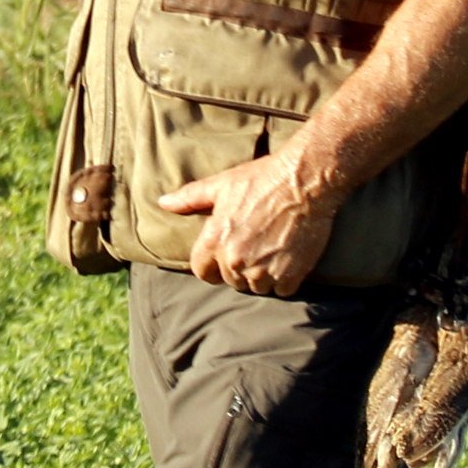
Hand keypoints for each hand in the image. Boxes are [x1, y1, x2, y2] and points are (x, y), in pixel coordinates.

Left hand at [157, 148, 335, 294]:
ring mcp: (263, 270)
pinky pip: (283, 290)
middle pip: (232, 281)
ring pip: (257, 287)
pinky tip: (290, 258)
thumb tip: (163, 203)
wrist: (304, 180)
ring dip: (264, 276)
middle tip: (256, 247)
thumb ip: (190, 198)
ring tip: (273, 251)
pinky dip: (287, 279)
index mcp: (216, 240)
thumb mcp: (222, 184)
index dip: (213, 265)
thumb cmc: (262, 178)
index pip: (202, 272)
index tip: (225, 257)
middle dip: (241, 269)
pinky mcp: (289, 275)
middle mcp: (236, 260)